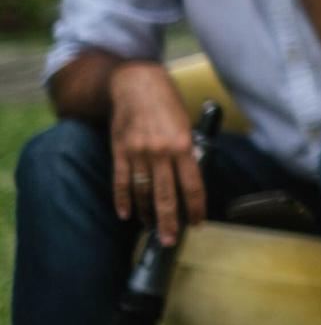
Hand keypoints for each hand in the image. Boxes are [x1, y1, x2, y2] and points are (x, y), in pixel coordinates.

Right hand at [107, 61, 205, 243]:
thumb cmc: (167, 103)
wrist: (137, 84)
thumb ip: (189, 150)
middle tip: (169, 240)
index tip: (197, 222)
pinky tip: (126, 214)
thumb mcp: (187, 124)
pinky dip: (122, 200)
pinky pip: (120, 182)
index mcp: (184, 145)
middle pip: (166, 196)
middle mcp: (161, 152)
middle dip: (169, 222)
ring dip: (147, 213)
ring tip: (151, 227)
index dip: (196, 207)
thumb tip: (192, 177)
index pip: (193, 185)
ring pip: (142, 193)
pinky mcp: (120, 152)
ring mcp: (138, 153)